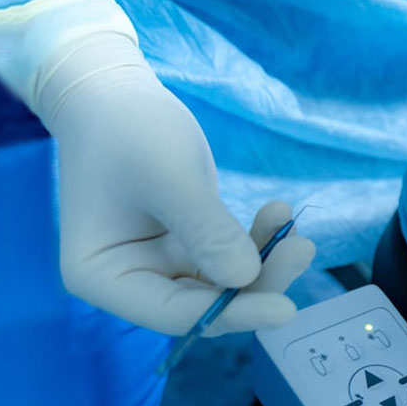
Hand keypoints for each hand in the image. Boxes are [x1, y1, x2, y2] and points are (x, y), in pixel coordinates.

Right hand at [0, 0, 314, 334]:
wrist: (116, 92)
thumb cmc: (129, 129)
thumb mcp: (170, 178)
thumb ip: (207, 232)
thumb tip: (247, 279)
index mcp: (102, 276)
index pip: (174, 313)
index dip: (232, 313)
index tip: (286, 308)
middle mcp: (129, 279)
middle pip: (204, 302)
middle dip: (258, 282)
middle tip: (303, 250)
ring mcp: (159, 263)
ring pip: (223, 282)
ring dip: (264, 259)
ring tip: (293, 225)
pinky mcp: (185, 244)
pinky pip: (228, 255)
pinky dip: (255, 239)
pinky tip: (278, 213)